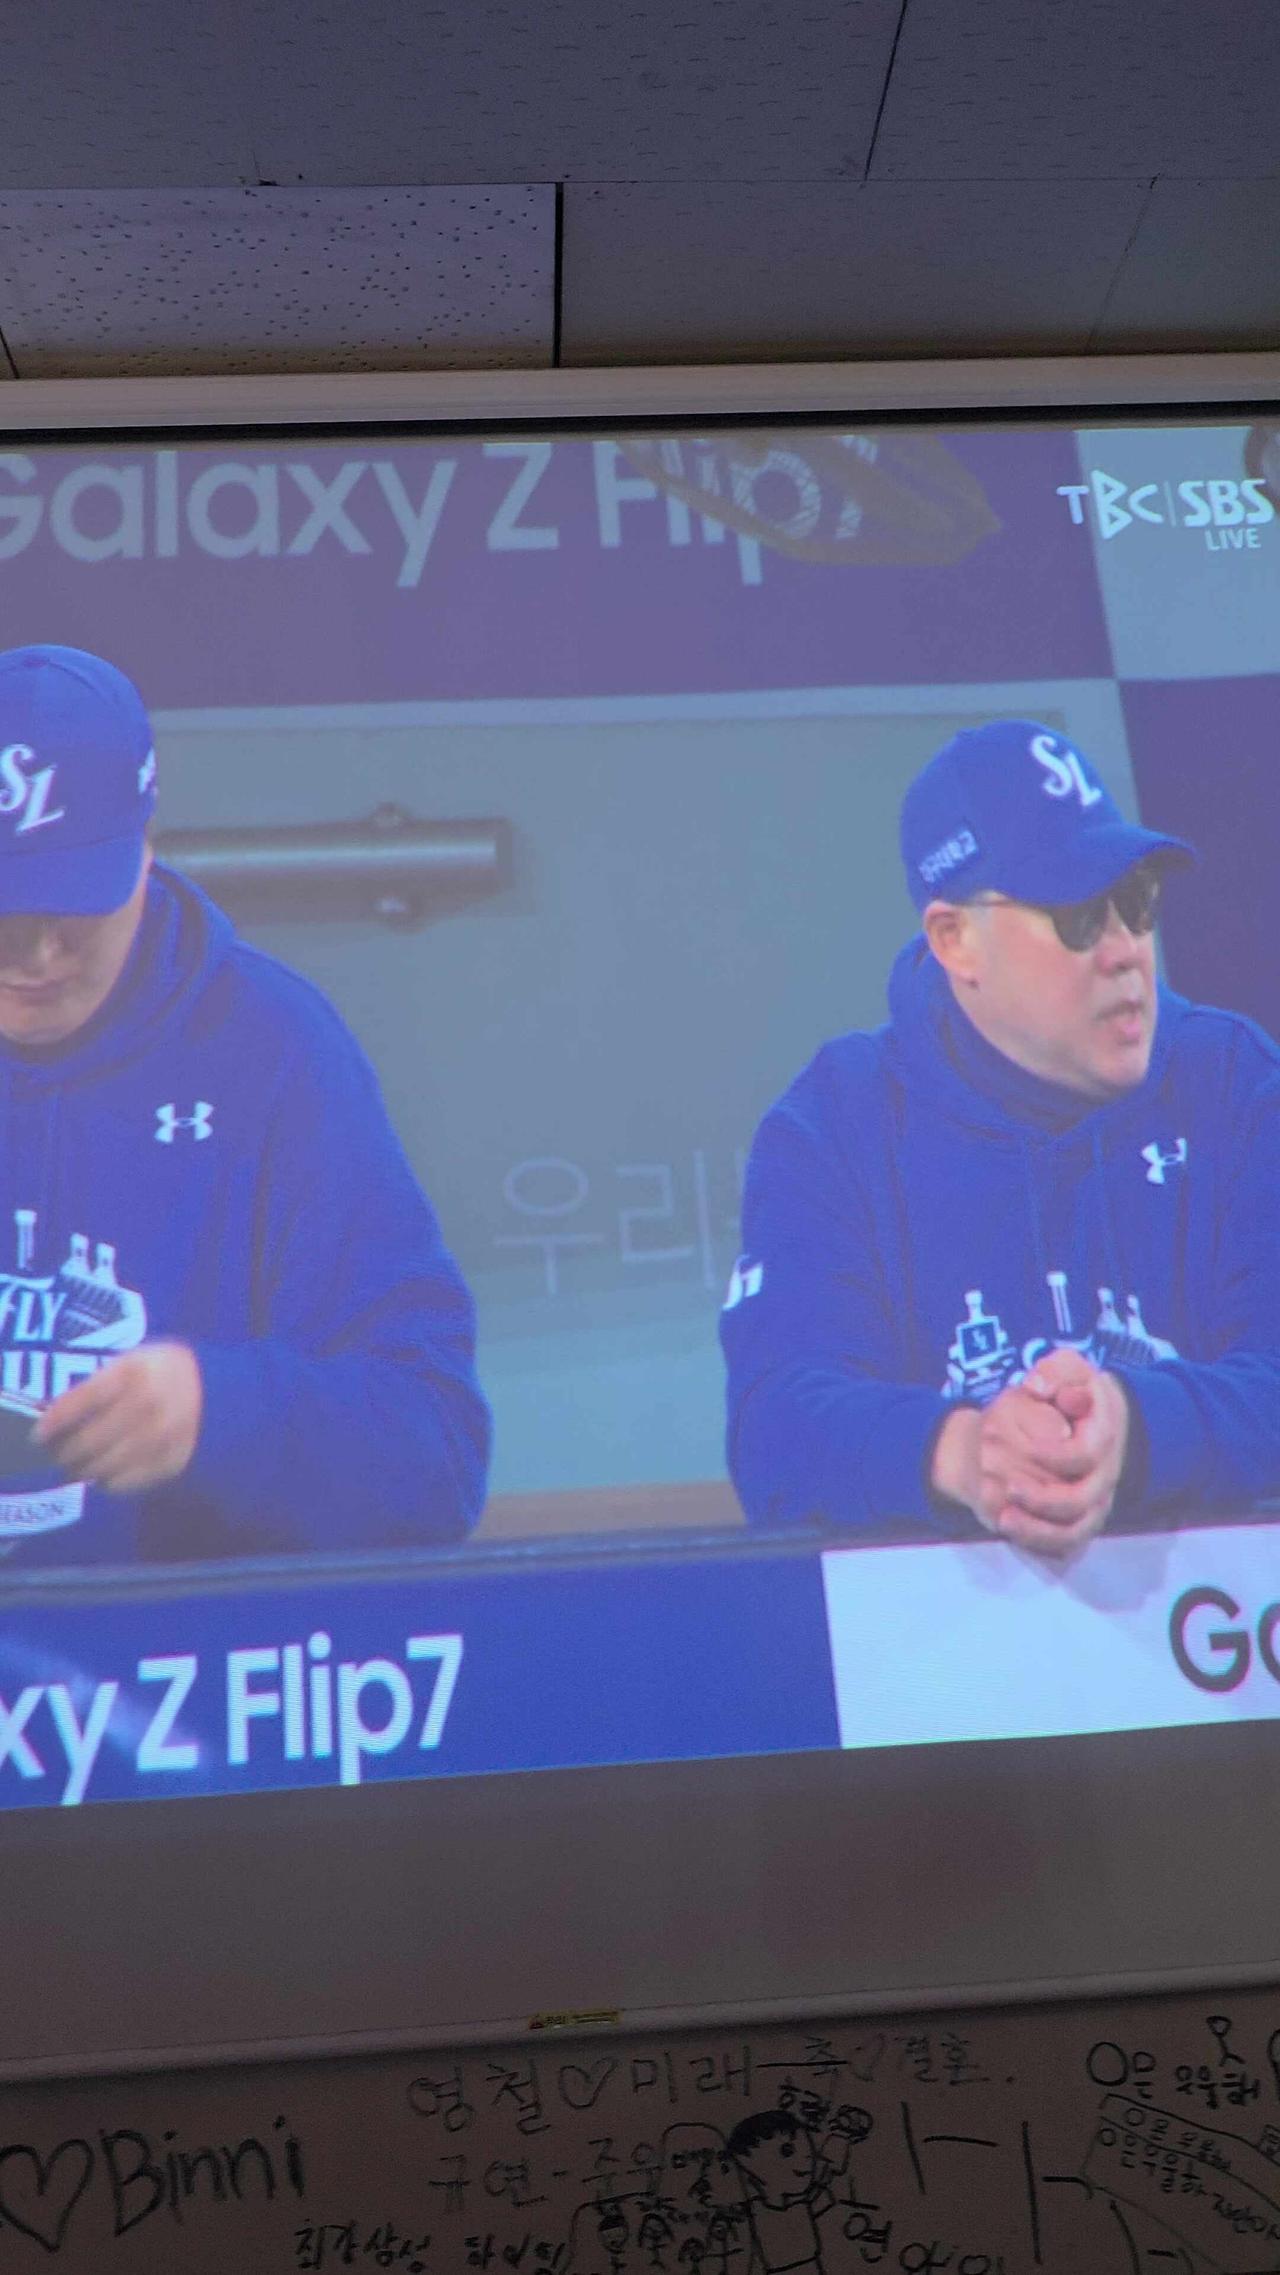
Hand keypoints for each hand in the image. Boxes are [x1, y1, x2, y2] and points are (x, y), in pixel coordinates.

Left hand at [34, 1341, 203, 1493]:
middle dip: (64, 1454)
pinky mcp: (172, 1461)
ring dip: (84, 1470)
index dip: (53, 1423)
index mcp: (133, 1372)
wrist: (217, 1389)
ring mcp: (162, 1436)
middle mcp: (147, 1404)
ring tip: (78, 1467)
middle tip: (58, 1456)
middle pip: (87, 1442)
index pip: (79, 1403)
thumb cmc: (162, 1371)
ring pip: (103, 1467)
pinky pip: (126, 1482)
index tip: (38, 1436)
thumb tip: (54, 1418)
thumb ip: (97, 1384)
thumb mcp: (132, 1360)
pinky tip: (105, 1474)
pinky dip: (109, 1482)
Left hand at [932, 1352, 1128, 1559]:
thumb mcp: (1067, 1368)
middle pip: (1081, 1500)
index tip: (1025, 1445)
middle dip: (1042, 1498)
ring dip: (1038, 1527)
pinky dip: (1039, 1539)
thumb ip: (1055, 1371)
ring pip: (1074, 1528)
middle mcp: (1104, 1473)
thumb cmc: (1072, 1388)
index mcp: (1103, 1437)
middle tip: (1007, 1484)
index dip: (1053, 1455)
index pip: (1085, 1455)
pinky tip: (1009, 1526)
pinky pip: (1065, 1541)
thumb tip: (1037, 1385)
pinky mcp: (1081, 1517)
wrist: (1087, 1416)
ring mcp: (1095, 1499)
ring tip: (1004, 1516)